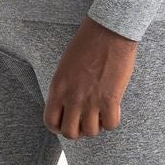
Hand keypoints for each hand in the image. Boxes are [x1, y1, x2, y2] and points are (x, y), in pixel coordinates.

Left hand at [44, 16, 137, 139]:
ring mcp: (91, 99)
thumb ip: (65, 87)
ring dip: (97, 126)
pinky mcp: (110, 99)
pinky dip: (112, 121)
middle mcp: (72, 97)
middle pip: (70, 133)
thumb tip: (70, 105)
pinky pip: (111, 124)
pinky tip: (113, 110)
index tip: (69, 122)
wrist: (109, 31)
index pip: (51, 122)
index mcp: (58, 87)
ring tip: (101, 113)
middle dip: (78, 131)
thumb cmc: (88, 42)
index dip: (60, 127)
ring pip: (91, 131)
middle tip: (86, 121)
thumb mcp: (66, 66)